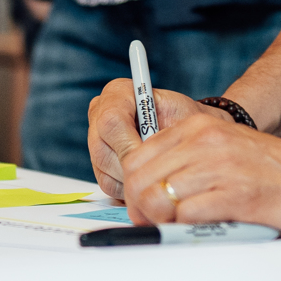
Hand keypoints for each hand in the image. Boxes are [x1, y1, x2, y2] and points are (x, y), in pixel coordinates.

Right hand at [85, 81, 213, 198]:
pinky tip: (148, 180)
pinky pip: (108, 184)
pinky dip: (130, 188)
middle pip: (103, 149)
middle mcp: (99, 114)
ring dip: (132, 178)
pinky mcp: (98, 164)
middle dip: (133, 166)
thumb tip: (151, 149)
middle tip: (158, 173)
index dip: (130, 143)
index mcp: (117, 93)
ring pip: (105, 170)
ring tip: (157, 175)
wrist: (186, 133)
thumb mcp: (180, 118)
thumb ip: (161, 130)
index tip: (153, 155)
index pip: (111, 120)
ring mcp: (95, 140)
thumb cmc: (185, 120)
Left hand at [118, 111, 280, 237]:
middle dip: (140, 210)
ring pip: (158, 198)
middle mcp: (206, 140)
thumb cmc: (280, 175)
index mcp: (199, 127)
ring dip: (163, 223)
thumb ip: (189, 166)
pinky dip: (189, 230)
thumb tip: (148, 197)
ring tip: (184, 229)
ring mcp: (222, 166)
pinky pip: (189, 216)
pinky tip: (207, 229)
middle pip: (139, 180)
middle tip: (159, 226)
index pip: (136, 159)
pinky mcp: (240, 195)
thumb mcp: (226, 154)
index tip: (147, 210)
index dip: (133, 191)